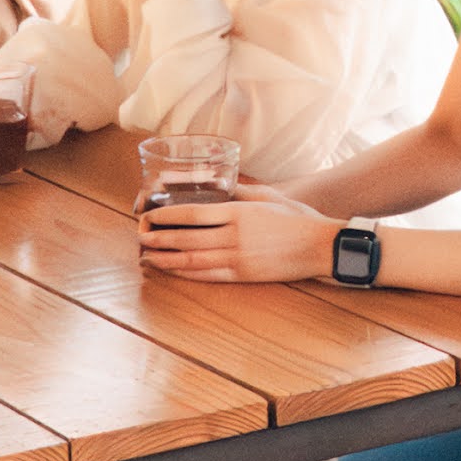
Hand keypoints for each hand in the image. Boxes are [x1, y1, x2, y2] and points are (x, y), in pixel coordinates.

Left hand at [141, 188, 339, 283]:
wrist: (320, 246)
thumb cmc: (296, 218)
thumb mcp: (266, 196)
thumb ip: (238, 191)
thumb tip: (214, 184)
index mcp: (238, 213)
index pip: (192, 213)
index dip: (166, 216)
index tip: (148, 216)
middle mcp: (233, 236)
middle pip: (185, 239)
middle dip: (158, 239)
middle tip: (140, 237)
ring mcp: (237, 258)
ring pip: (191, 260)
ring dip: (165, 259)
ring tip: (147, 256)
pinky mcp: (243, 275)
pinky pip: (206, 275)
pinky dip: (185, 273)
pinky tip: (172, 270)